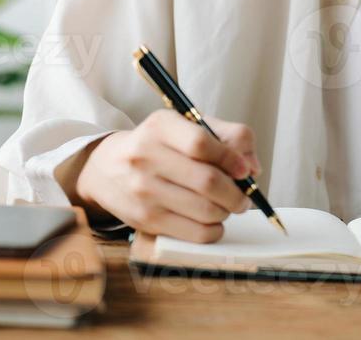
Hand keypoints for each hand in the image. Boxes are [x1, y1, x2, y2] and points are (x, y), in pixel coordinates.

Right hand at [72, 109, 260, 242]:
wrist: (107, 168)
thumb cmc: (158, 146)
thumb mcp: (186, 126)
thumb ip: (228, 137)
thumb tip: (253, 168)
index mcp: (160, 127)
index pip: (201, 143)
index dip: (231, 159)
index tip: (244, 169)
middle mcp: (146, 157)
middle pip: (207, 181)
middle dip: (236, 193)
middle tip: (243, 196)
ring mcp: (144, 191)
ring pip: (204, 210)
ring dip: (226, 211)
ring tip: (227, 206)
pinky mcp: (145, 220)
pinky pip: (194, 233)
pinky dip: (214, 230)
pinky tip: (213, 221)